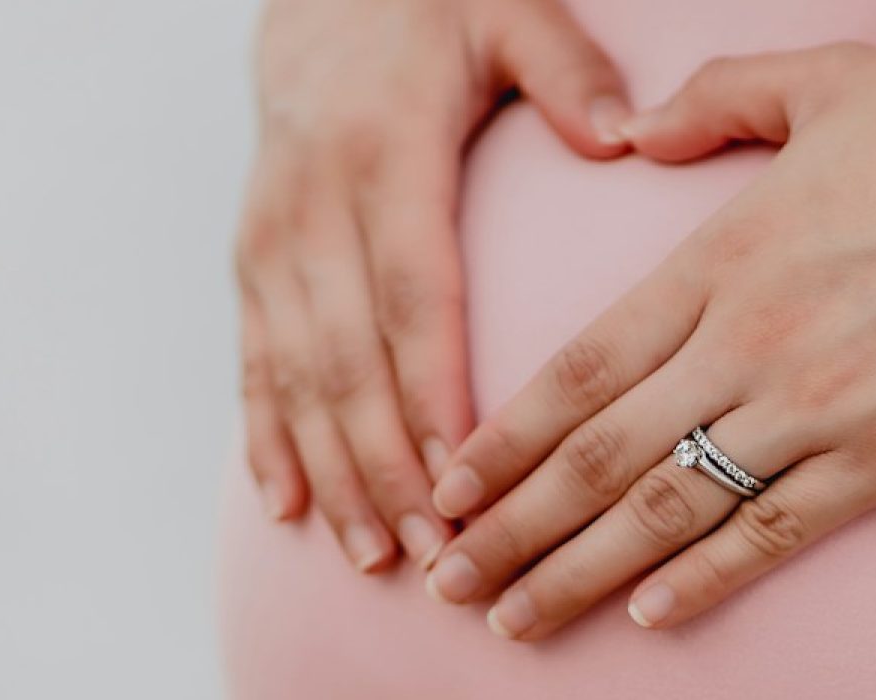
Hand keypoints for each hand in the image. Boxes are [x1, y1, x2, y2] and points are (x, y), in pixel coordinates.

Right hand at [235, 0, 632, 570]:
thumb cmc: (433, 9)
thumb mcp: (510, 13)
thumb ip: (567, 72)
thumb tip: (623, 133)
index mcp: (386, 153)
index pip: (412, 292)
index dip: (431, 388)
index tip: (464, 468)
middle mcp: (315, 206)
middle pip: (349, 356)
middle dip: (386, 463)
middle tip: (434, 548)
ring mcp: (273, 240)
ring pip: (295, 374)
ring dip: (332, 469)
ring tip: (374, 552)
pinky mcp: (252, 262)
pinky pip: (253, 361)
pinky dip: (268, 438)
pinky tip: (289, 507)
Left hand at [420, 44, 875, 637]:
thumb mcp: (831, 81)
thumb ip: (719, 97)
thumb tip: (637, 125)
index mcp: (721, 260)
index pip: (582, 367)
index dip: (505, 437)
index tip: (448, 485)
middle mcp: (750, 344)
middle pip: (601, 455)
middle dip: (510, 527)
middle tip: (446, 579)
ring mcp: (816, 412)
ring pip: (670, 510)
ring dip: (580, 572)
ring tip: (515, 619)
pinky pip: (775, 533)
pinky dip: (707, 579)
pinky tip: (651, 615)